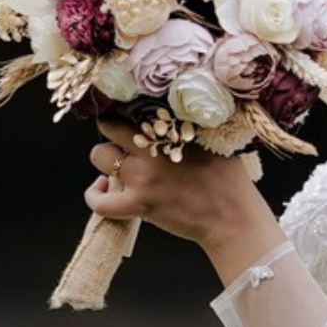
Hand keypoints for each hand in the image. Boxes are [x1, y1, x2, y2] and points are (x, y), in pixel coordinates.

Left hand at [83, 118, 265, 252]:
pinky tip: (103, 188)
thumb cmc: (228, 181)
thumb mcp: (215, 141)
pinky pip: (100, 203)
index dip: (125, 109)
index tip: (127, 113)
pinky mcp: (139, 206)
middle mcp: (150, 153)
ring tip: (115, 164)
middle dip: (110, 130)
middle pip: (108, 127)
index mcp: (169, 133)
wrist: (231, 218)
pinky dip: (95, 195)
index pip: (132, 107)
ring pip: (99, 157)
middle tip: (120, 139)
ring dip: (105, 159)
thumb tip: (182, 109)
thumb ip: (191, 126)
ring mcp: (142, 180)